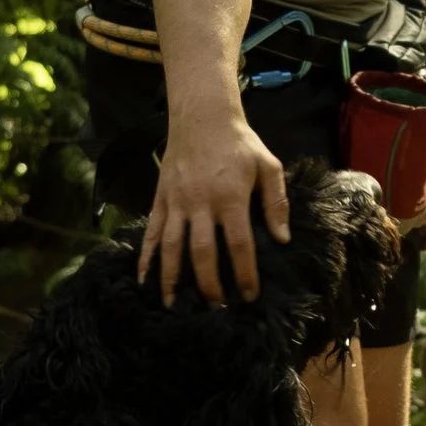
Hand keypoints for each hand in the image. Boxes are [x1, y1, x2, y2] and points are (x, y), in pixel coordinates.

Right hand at [141, 110, 287, 304]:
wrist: (202, 117)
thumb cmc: (240, 144)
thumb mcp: (268, 166)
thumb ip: (276, 203)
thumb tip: (282, 239)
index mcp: (230, 197)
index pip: (238, 244)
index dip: (244, 273)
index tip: (249, 295)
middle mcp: (200, 202)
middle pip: (202, 252)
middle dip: (209, 284)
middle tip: (217, 308)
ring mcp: (176, 201)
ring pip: (171, 246)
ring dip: (172, 278)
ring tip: (174, 305)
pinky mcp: (160, 198)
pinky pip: (151, 232)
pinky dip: (145, 256)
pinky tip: (143, 279)